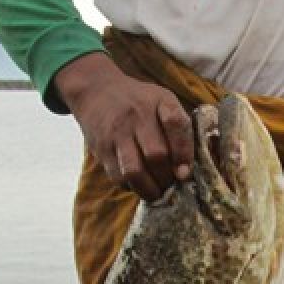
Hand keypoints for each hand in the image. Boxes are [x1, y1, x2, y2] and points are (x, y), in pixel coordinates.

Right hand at [54, 52, 192, 200]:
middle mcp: (138, 115)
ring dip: (149, 189)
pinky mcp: (102, 148)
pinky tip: (139, 185)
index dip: (183, 152)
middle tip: (171, 185)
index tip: (184, 173)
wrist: (97, 90)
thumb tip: (185, 171)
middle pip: (156, 154)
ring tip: (156, 193)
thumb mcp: (164, 102)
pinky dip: (132, 187)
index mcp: (160, 101)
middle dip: (167, 178)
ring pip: (134, 171)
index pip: (175, 124)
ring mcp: (117, 133)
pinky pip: (118, 176)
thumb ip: (181, 129)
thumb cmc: (141, 103)